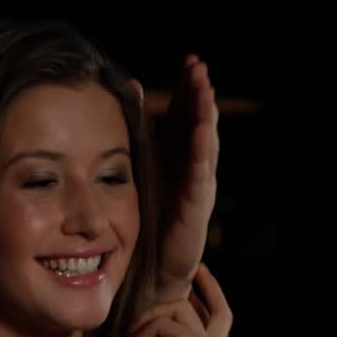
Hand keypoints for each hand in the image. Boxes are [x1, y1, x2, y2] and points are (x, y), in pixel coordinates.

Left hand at [156, 55, 218, 303]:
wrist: (152, 273)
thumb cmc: (146, 223)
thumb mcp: (138, 169)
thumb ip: (137, 132)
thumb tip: (130, 87)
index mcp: (179, 160)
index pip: (187, 117)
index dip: (189, 91)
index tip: (190, 63)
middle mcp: (192, 171)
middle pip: (200, 125)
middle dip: (201, 96)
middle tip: (199, 67)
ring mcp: (197, 189)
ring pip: (205, 146)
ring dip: (205, 117)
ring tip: (205, 91)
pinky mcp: (194, 209)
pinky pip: (199, 176)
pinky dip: (200, 152)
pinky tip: (200, 131)